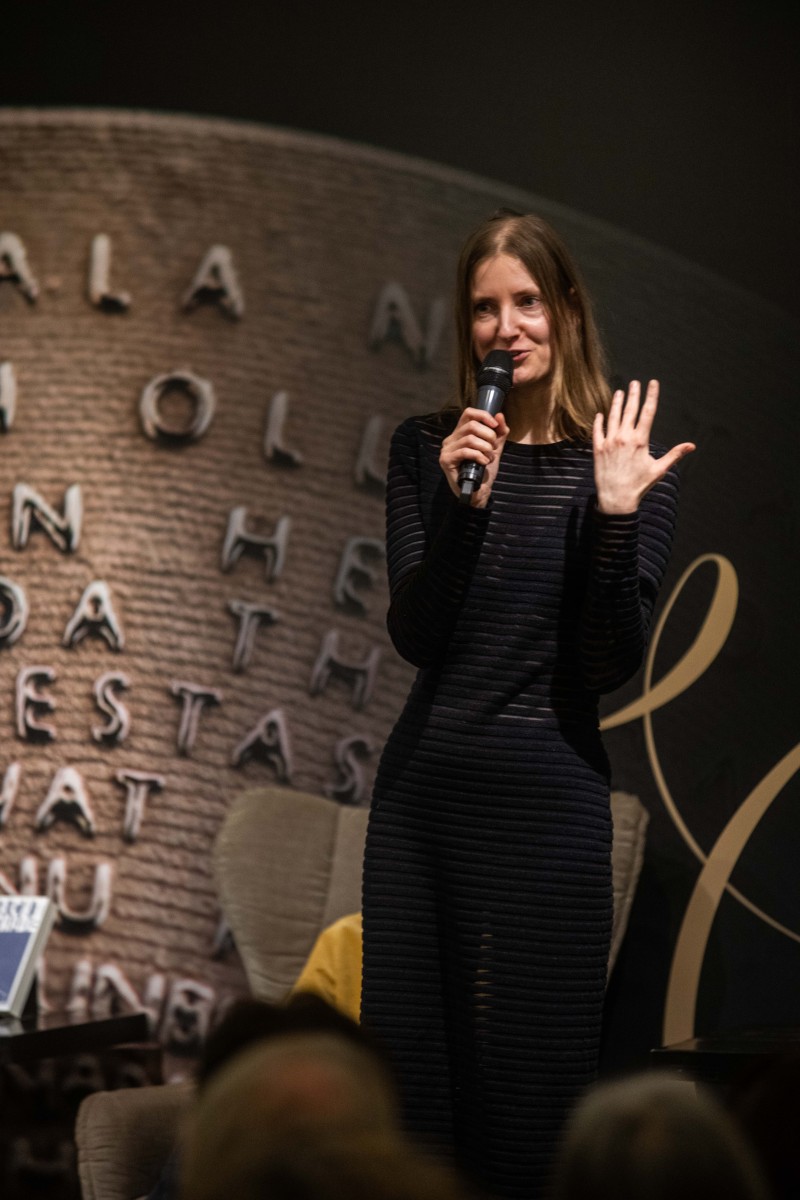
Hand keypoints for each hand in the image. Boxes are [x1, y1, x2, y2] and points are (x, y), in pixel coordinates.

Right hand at [440, 408, 509, 506]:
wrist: (479, 492)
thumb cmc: (484, 471)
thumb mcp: (494, 448)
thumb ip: (499, 433)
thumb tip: (500, 415)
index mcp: (460, 433)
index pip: (468, 413)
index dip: (483, 416)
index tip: (495, 425)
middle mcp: (451, 439)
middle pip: (471, 425)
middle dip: (488, 435)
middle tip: (493, 448)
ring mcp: (447, 449)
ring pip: (469, 438)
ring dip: (485, 448)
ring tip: (489, 457)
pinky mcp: (446, 460)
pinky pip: (465, 451)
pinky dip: (479, 456)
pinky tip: (483, 462)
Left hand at [593, 380, 694, 513]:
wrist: (616, 500)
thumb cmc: (639, 486)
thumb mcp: (659, 470)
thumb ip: (674, 454)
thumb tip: (692, 446)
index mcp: (640, 440)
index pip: (648, 412)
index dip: (651, 395)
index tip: (652, 383)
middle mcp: (624, 437)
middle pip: (630, 410)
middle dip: (633, 394)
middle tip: (635, 382)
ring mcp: (609, 442)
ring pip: (613, 416)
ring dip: (616, 403)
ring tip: (619, 392)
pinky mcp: (597, 449)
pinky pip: (597, 430)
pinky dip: (599, 421)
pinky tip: (601, 414)